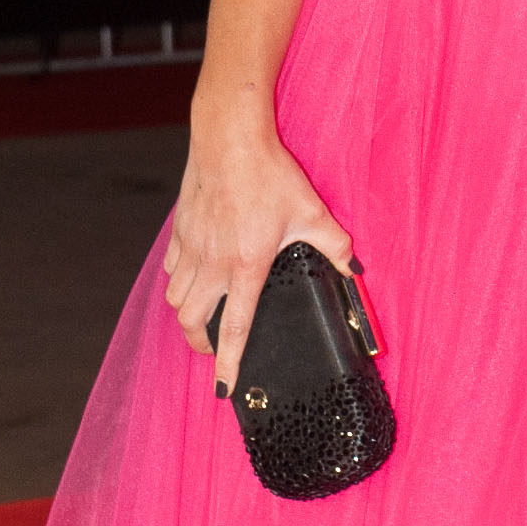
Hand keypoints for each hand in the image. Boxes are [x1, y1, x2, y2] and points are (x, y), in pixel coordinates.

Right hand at [163, 119, 353, 392]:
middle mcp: (213, 262)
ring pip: (175, 298)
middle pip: (191, 322)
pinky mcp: (180, 230)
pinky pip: (171, 269)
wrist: (229, 137)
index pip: (234, 328)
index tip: (224, 387)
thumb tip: (355, 270)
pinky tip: (195, 276)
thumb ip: (335, 245)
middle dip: (200, 344)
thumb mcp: (311, 211)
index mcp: (246, 265)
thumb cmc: (270, 174)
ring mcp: (192, 247)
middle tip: (214, 347)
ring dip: (188, 314)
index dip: (227, 363)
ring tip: (205, 316)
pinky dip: (179, 281)